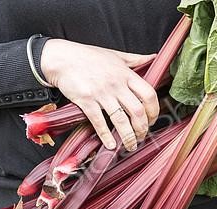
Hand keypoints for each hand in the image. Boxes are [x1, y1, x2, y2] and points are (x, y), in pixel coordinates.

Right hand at [41, 39, 159, 150]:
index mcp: (126, 74)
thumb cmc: (88, 57)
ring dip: (128, 137)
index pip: (148, 94)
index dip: (154, 110)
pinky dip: (106, 136)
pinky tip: (111, 144)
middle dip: (143, 128)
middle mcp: (116, 85)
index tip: (152, 119)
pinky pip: (99, 122)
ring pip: (121, 120)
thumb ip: (136, 59)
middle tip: (142, 136)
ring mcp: (101, 94)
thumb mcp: (115, 55)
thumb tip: (152, 57)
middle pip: (137, 111)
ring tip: (131, 145)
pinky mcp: (86, 101)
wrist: (62, 58)